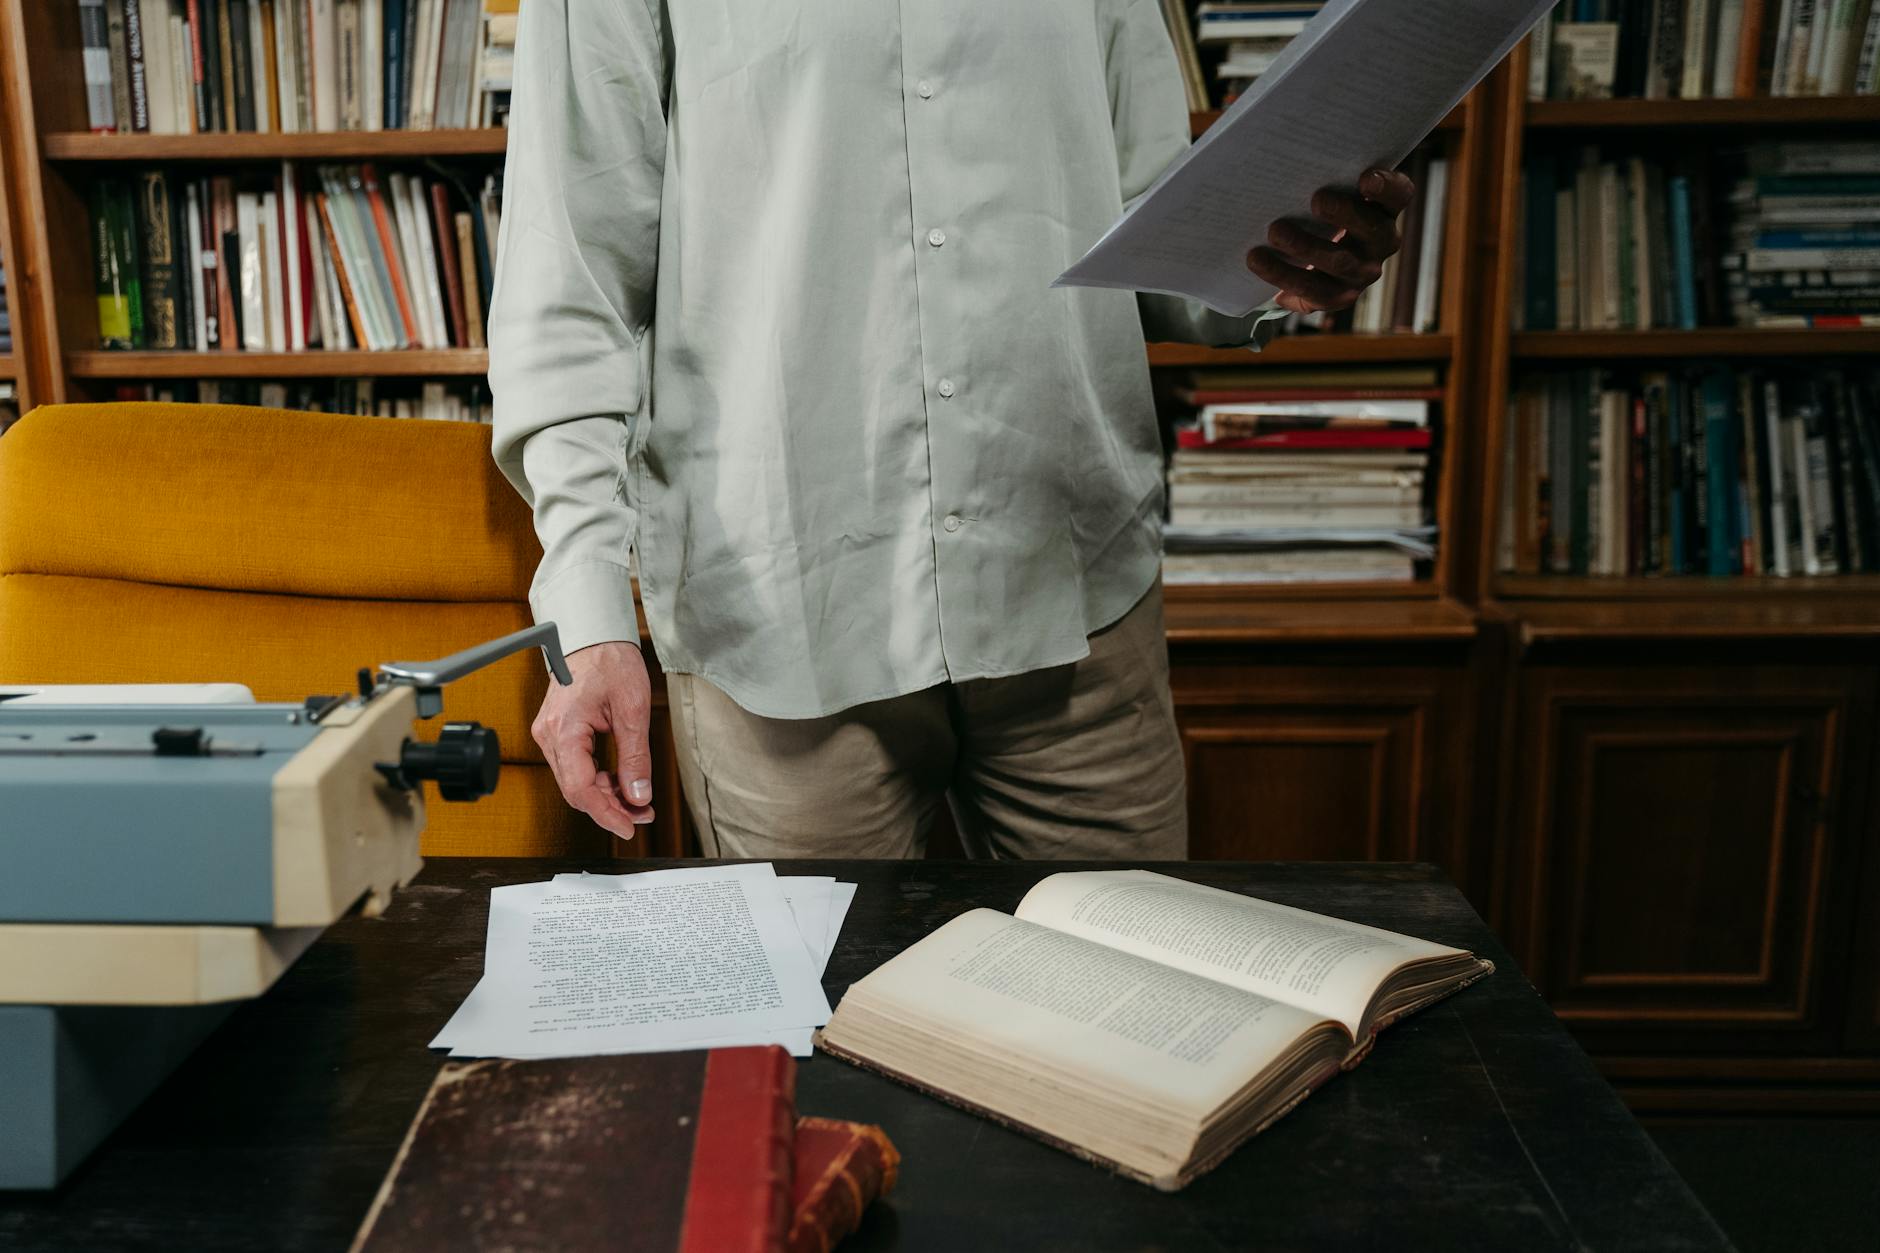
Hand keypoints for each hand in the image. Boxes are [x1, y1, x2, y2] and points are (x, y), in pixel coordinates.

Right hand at [532, 640, 654, 838]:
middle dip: (610, 808)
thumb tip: (639, 795)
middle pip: (575, 790)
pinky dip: (598, 780)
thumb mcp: (633, 710)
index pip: (580, 789)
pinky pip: (574, 767)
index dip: (605, 814)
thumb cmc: (610, 661)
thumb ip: (635, 757)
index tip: (629, 827)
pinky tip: (621, 783)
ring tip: (638, 801)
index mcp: (564, 730)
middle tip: (643, 814)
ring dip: (606, 796)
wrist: (593, 635)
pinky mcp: (557, 732)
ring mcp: (550, 734)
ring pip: (575, 782)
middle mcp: (549, 735)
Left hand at [1246, 168, 1416, 314]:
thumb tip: (1280, 137)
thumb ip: (1320, 168)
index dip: (1387, 187)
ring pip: (1338, 264)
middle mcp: (1381, 242)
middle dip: (1344, 214)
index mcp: (1385, 209)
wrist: (1305, 252)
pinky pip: (1312, 292)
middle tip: (1316, 199)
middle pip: (1371, 230)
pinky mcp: (1336, 297)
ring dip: (1305, 247)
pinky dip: (1283, 277)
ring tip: (1274, 231)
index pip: (1399, 195)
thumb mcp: (1325, 183)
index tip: (1366, 176)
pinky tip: (1259, 262)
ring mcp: (1361, 273)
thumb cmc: (1316, 204)